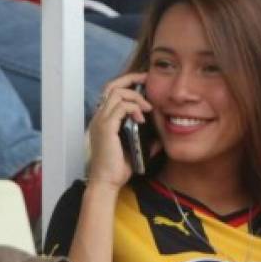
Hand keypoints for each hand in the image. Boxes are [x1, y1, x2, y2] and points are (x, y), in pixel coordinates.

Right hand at [88, 72, 152, 189]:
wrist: (107, 182)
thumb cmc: (118, 168)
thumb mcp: (135, 150)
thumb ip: (145, 141)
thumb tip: (160, 139)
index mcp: (104, 119)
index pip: (112, 92)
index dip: (128, 84)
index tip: (145, 83)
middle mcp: (100, 117)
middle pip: (112, 86)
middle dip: (132, 79)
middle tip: (148, 81)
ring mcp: (101, 121)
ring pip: (117, 93)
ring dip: (136, 97)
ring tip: (148, 108)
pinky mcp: (106, 127)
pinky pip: (120, 107)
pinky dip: (133, 109)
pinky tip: (142, 119)